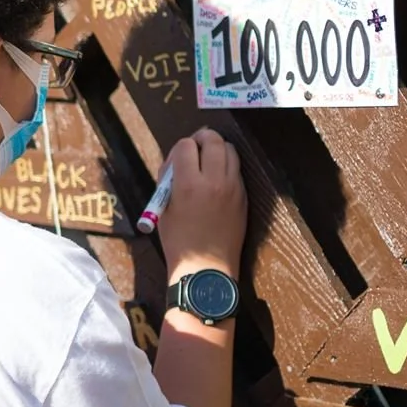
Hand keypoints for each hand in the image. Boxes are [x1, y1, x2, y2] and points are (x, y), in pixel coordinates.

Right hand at [155, 128, 245, 279]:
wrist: (206, 267)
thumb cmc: (178, 242)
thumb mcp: (163, 210)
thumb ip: (169, 181)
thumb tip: (175, 162)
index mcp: (188, 185)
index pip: (186, 146)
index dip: (179, 148)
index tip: (176, 159)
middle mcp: (213, 181)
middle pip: (213, 141)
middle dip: (201, 138)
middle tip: (195, 147)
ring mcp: (233, 188)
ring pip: (230, 150)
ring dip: (217, 149)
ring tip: (208, 160)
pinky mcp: (243, 196)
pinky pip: (237, 169)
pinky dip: (227, 165)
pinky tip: (217, 177)